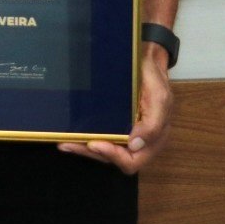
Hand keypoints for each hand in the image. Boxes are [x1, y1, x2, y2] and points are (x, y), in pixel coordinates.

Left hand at [58, 43, 173, 172]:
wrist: (147, 62)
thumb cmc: (154, 80)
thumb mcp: (160, 98)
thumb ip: (153, 124)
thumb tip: (135, 145)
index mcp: (153, 140)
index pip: (133, 160)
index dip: (114, 156)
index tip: (94, 144)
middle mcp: (138, 142)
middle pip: (114, 159)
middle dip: (92, 153)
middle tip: (69, 144)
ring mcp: (125, 134)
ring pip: (104, 151)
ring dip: (84, 149)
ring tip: (64, 143)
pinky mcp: (114, 125)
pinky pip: (101, 137)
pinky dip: (85, 139)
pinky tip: (69, 135)